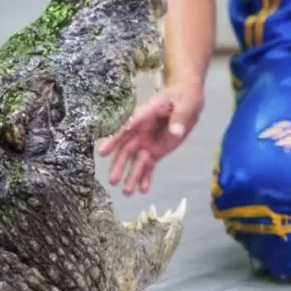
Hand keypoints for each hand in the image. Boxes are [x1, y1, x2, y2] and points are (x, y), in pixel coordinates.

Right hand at [99, 80, 203, 194]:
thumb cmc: (183, 97)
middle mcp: (140, 132)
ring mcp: (146, 143)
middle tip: (112, 181)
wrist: (187, 101)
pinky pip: (148, 166)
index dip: (113, 140)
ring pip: (136, 162)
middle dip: (119, 166)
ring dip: (131, 177)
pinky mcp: (155, 151)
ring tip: (127, 193)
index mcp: (143, 117)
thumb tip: (176, 132)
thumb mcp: (184, 104)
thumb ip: (179, 118)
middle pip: (126, 150)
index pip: (125, 129)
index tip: (102, 152)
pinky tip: (143, 190)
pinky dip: (145, 178)